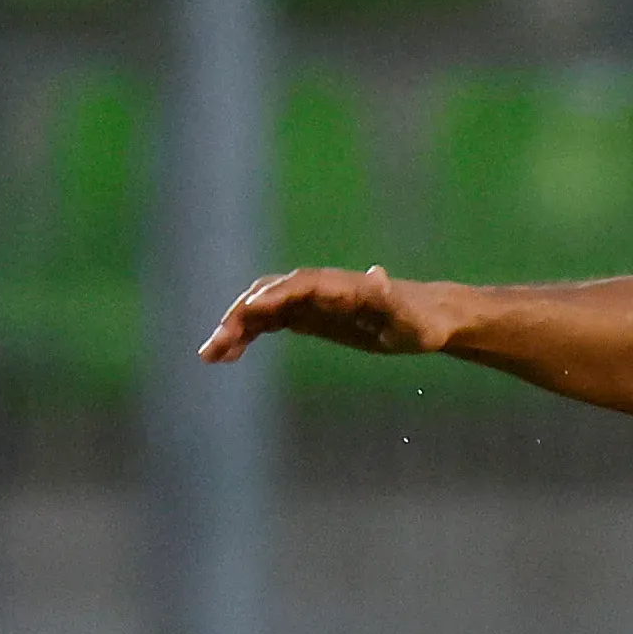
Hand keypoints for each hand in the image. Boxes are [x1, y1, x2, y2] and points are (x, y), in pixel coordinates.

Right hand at [201, 266, 449, 363]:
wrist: (423, 319)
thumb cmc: (418, 320)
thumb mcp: (408, 316)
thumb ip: (389, 299)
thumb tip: (378, 276)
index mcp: (337, 286)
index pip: (298, 285)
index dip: (273, 295)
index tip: (249, 311)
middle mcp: (316, 288)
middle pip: (269, 295)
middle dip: (241, 317)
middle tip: (217, 345)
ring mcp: (307, 301)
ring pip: (261, 309)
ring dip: (234, 329)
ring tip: (209, 356)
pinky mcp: (305, 316)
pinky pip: (267, 323)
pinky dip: (246, 336)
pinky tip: (227, 357)